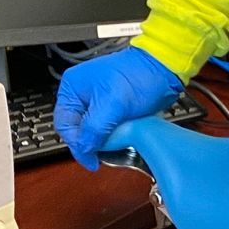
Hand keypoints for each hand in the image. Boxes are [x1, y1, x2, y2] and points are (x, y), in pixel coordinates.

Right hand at [54, 48, 182, 169]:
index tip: (90, 159)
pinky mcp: (111, 108)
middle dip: (89, 144)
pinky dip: (112, 137)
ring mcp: (96, 102)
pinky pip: (105, 128)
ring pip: (92, 131)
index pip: (65, 124)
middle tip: (100, 158)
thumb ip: (94, 128)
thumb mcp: (112, 104)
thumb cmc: (138, 75)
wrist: (163, 69)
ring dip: (102, 142)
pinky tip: (120, 142)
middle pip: (77, 129)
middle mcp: (81, 95)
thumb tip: (84, 148)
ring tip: (113, 151)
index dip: (77, 144)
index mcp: (72, 88)